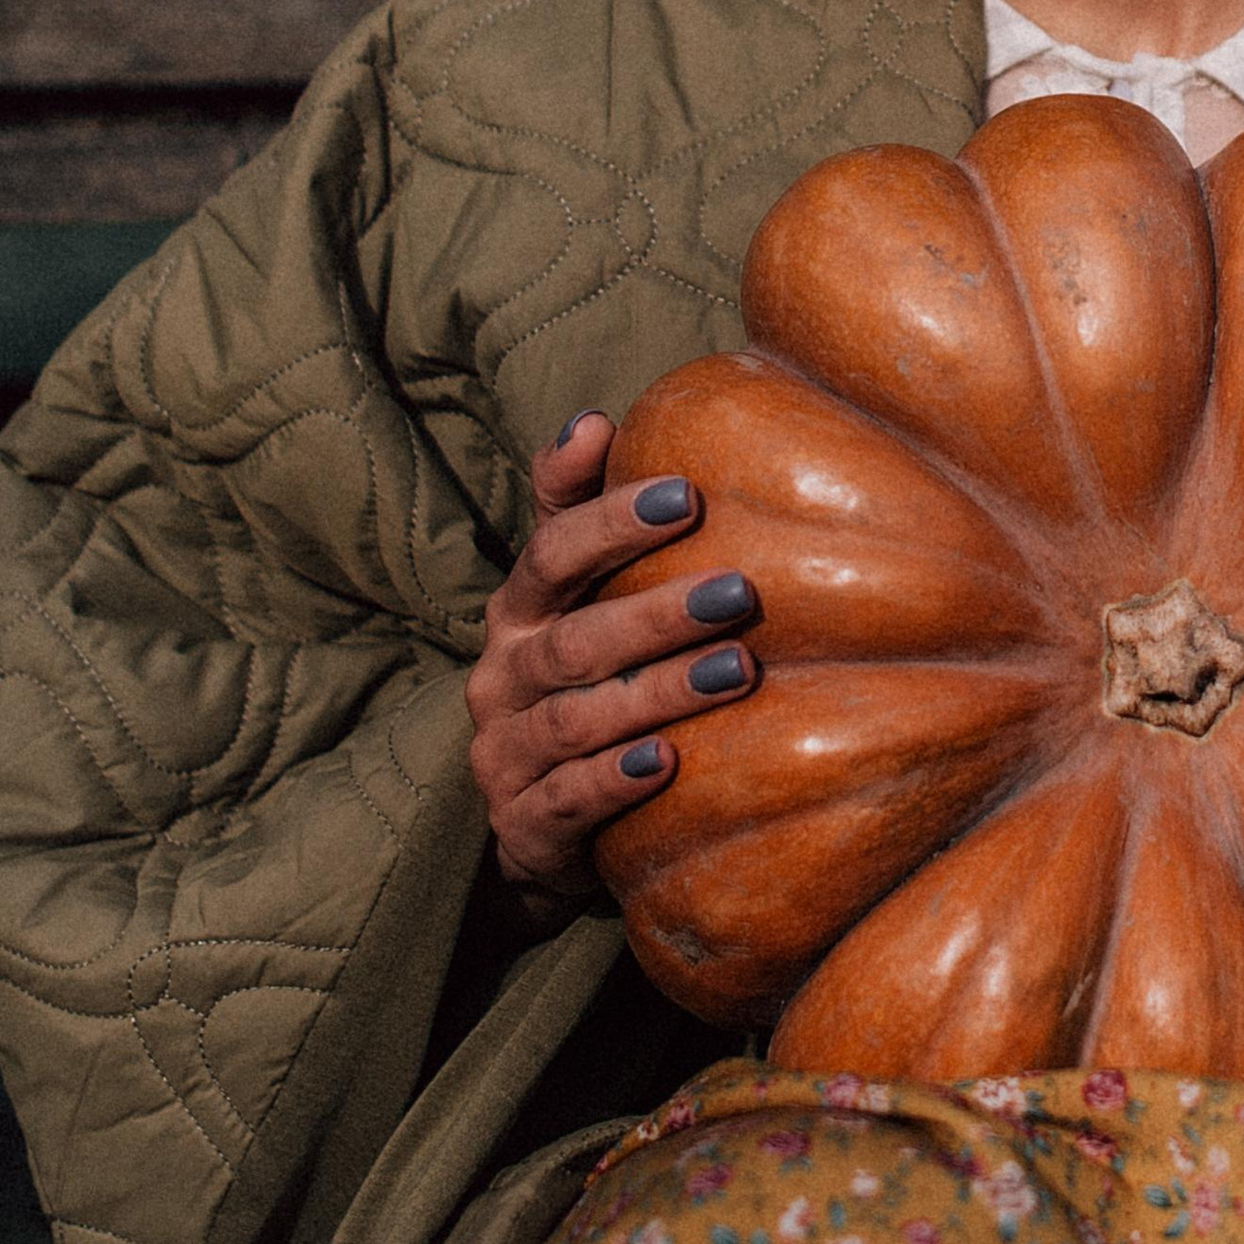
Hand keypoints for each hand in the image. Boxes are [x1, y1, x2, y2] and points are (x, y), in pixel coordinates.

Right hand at [466, 412, 762, 912]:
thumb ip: (574, 509)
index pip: (551, 553)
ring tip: (737, 671)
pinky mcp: (523, 825)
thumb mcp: (569, 594)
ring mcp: (506, 755)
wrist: (537, 819)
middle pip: (575, 640)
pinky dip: (616, 780)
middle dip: (658, 612)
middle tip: (741, 591)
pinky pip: (568, 799)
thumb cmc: (575, 679)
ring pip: (578, 720)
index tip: (688, 494)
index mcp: (516, 612)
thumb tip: (593, 418)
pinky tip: (671, 762)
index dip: (612, 522)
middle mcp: (501, 678)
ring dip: (658, 692)